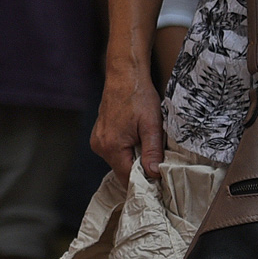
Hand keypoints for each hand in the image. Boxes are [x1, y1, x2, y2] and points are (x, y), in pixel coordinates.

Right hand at [92, 62, 164, 181]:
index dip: (145, 182)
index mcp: (112, 147)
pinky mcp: (99, 135)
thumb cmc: (138, 97)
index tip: (160, 182)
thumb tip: (154, 174)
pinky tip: (136, 138)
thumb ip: (152, 152)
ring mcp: (97, 141)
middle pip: (123, 171)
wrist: (125, 76)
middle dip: (140, 170)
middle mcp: (100, 146)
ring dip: (133, 159)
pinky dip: (126, 150)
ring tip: (146, 144)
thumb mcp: (151, 125)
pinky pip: (114, 152)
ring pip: (119, 162)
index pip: (128, 179)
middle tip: (157, 160)